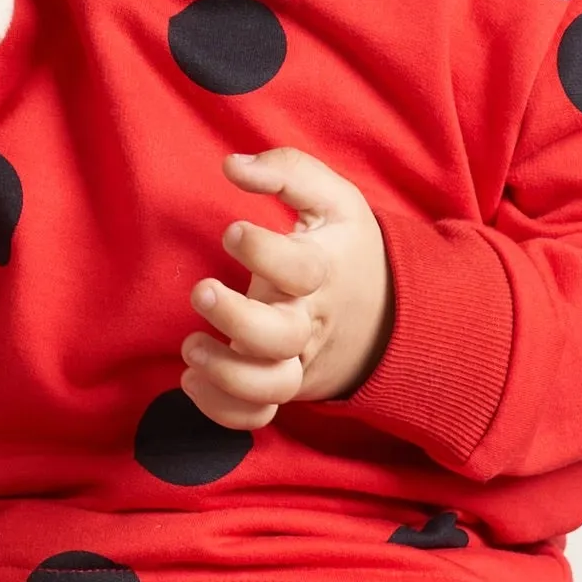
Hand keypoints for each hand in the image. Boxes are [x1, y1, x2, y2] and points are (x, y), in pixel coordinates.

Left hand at [182, 145, 393, 426]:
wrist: (390, 313)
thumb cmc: (344, 248)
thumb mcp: (334, 200)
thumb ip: (287, 171)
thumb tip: (233, 164)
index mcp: (323, 272)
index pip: (300, 269)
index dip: (264, 252)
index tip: (233, 231)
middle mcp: (309, 322)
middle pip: (279, 338)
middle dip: (237, 320)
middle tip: (202, 292)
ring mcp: (297, 360)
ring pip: (269, 388)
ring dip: (225, 375)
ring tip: (191, 348)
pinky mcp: (284, 386)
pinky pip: (256, 417)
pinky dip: (223, 412)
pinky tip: (192, 380)